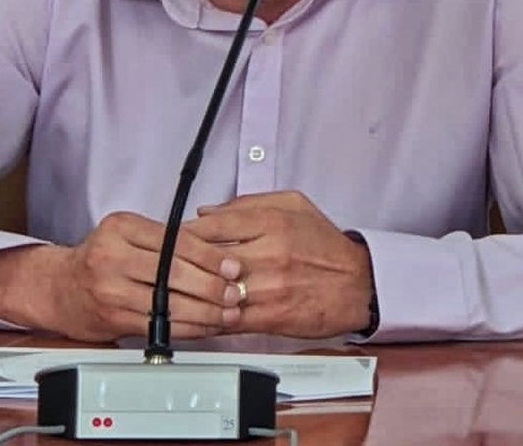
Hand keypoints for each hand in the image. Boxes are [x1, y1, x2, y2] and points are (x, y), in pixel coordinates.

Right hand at [0, 211, 238, 341]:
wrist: (59, 288)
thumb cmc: (100, 257)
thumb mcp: (126, 233)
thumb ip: (165, 238)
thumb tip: (217, 253)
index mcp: (121, 227)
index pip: (175, 240)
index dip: (209, 256)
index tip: (232, 265)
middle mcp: (112, 255)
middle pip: (173, 272)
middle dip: (211, 286)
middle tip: (236, 292)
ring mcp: (110, 289)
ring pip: (168, 302)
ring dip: (204, 312)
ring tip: (227, 313)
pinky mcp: (113, 318)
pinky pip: (159, 325)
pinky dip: (187, 328)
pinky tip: (204, 327)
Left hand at [183, 191, 373, 337]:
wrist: (359, 285)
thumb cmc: (325, 245)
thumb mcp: (292, 205)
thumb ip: (246, 203)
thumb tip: (206, 212)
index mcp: (270, 222)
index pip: (211, 225)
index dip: (184, 233)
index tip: (170, 238)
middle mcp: (267, 253)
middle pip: (206, 258)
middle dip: (181, 262)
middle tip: (162, 264)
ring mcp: (267, 287)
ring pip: (213, 290)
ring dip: (191, 292)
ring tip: (172, 290)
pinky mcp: (270, 317)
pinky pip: (228, 318)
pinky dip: (208, 316)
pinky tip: (194, 313)